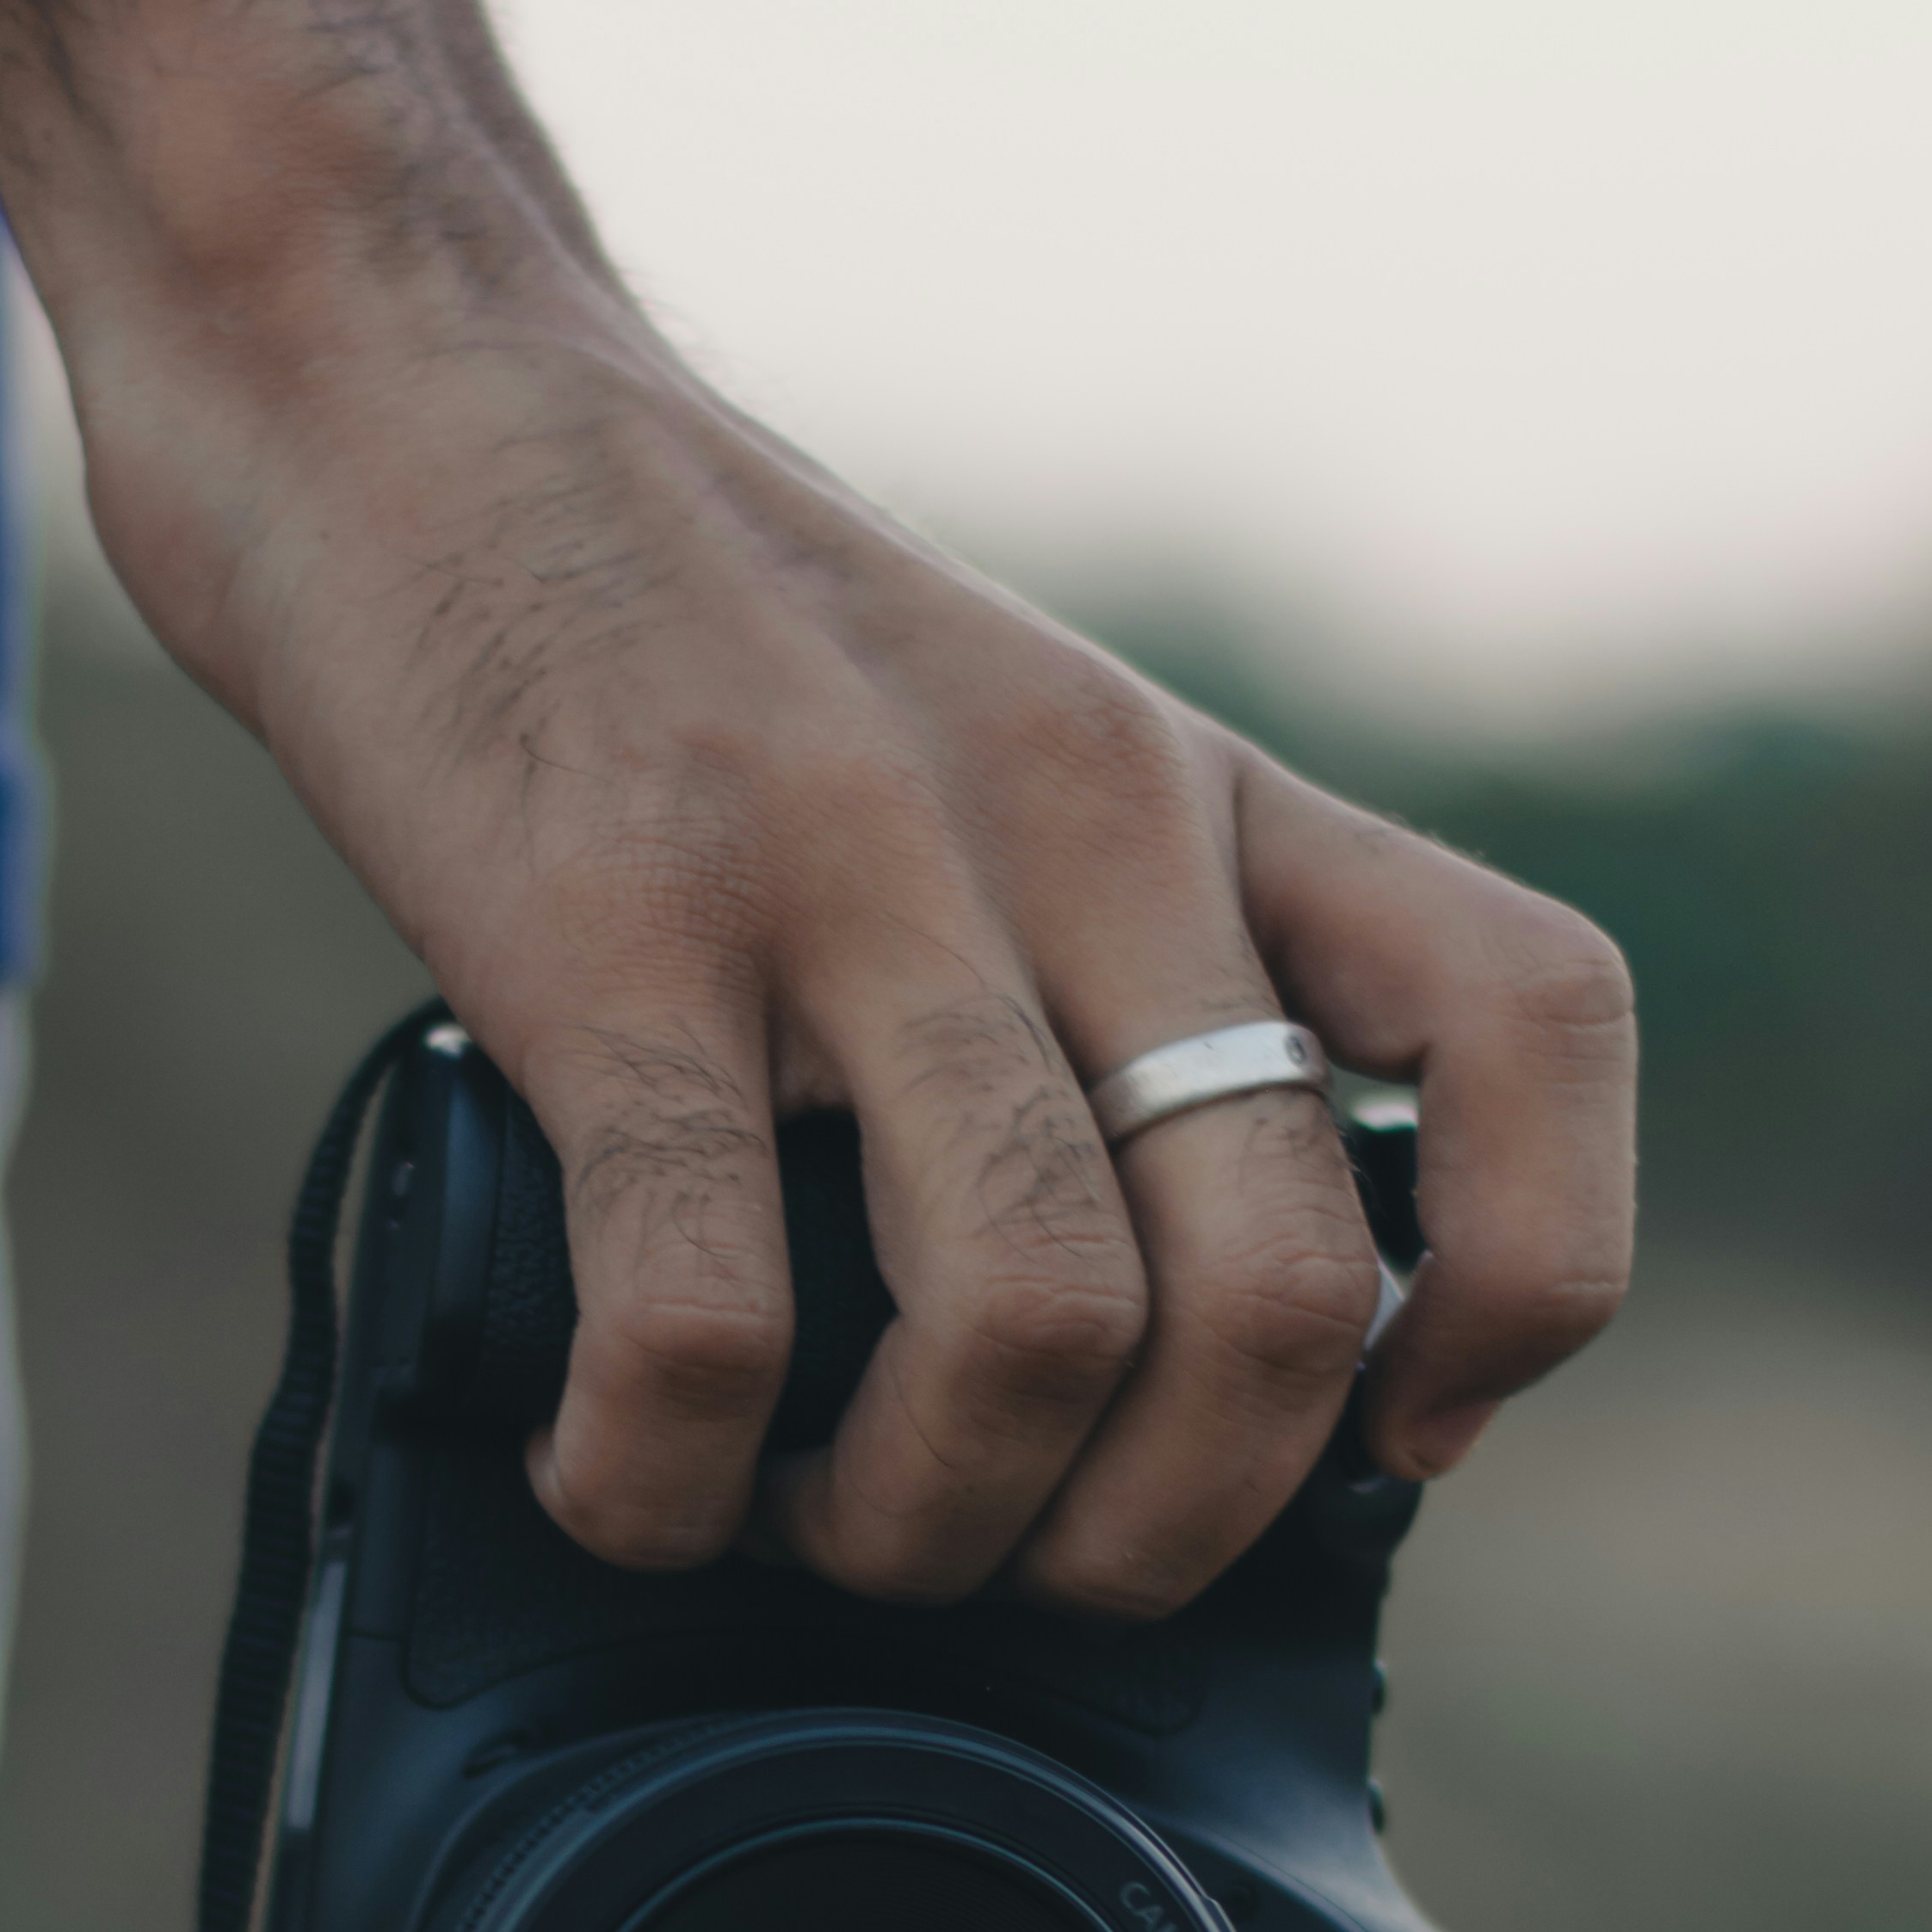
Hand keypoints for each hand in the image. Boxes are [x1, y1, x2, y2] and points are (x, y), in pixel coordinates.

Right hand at [63, 227, 1635, 1620]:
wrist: (399, 375)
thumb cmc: (679, 627)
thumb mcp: (992, 749)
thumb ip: (1107, 969)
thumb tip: (1150, 1324)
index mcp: (1194, 794)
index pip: (1533, 1020)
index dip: (1518, 1286)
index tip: (1390, 1429)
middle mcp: (1076, 824)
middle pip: (1279, 1292)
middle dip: (1157, 1531)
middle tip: (1013, 1557)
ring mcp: (848, 876)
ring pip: (1039, 1330)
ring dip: (930, 1527)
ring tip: (812, 1525)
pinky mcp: (610, 933)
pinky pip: (704, 1316)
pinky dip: (666, 1481)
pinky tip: (619, 1483)